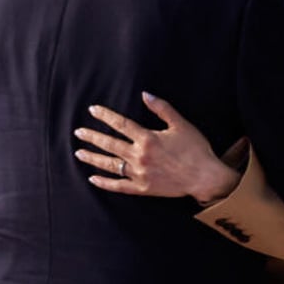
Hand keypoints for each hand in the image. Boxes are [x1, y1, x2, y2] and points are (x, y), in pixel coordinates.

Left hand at [74, 92, 240, 203]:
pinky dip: (105, 183)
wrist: (205, 177)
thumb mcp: (180, 124)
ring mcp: (140, 174)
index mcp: (148, 139)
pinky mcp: (143, 189)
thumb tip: (145, 94)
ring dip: (93, 158)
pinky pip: (119, 186)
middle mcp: (140, 156)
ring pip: (111, 165)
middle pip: (110, 144)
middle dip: (92, 137)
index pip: (121, 124)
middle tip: (78, 132)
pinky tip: (93, 179)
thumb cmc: (195, 148)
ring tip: (79, 153)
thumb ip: (162, 108)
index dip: (105, 116)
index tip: (93, 110)